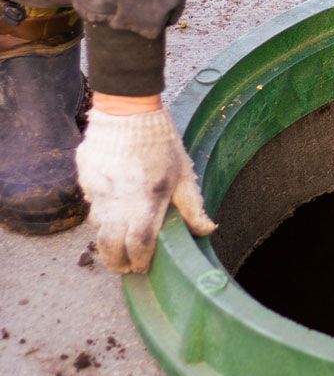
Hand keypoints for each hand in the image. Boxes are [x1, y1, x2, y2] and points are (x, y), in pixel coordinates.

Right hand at [76, 107, 215, 272]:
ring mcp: (98, 188)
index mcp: (146, 198)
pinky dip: (101, 211)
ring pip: (96, 226)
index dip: (139, 260)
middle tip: (126, 266)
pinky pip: (91, 203)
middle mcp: (118, 198)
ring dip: (107, 238)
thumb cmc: (161, 141)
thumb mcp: (184, 173)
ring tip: (121, 239)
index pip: (138, 243)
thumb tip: (207, 230)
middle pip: (109, 245)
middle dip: (116, 262)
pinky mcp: (84, 178)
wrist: (127, 110)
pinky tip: (114, 207)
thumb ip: (192, 206)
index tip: (143, 266)